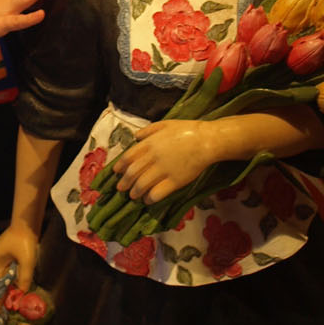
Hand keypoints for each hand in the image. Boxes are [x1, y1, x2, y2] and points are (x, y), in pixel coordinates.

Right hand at [0, 223, 38, 290]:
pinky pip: (11, 259)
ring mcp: (2, 249)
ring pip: (7, 265)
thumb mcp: (26, 262)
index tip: (13, 283)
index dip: (3, 281)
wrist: (28, 223)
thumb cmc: (24, 242)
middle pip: (1, 272)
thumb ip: (24, 278)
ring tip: (24, 267)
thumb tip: (22, 291)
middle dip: (11, 276)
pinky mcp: (9, 246)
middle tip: (21, 276)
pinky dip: (18, 263)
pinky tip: (25, 261)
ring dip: (16, 269)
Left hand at [112, 119, 233, 204]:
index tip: (116, 172)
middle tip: (120, 188)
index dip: (120, 166)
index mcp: (150, 143)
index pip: (128, 157)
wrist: (207, 141)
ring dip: (135, 192)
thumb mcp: (165, 124)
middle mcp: (153, 157)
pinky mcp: (175, 181)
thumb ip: (148, 130)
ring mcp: (164, 170)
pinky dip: (149, 198)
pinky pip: (157, 193)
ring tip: (133, 196)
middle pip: (132, 173)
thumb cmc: (187, 130)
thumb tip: (135, 136)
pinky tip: (148, 200)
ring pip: (142, 184)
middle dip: (124, 182)